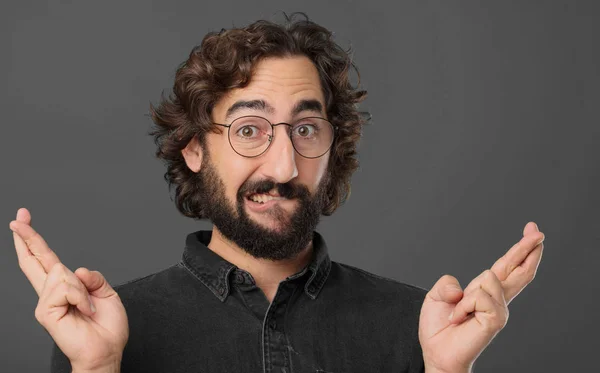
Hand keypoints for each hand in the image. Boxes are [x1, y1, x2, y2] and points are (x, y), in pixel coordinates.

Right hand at [10, 208, 127, 372]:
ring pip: (61, 273)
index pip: (44, 260)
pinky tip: (84, 310)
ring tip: (88, 306)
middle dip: (27, 237)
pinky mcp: (46, 311)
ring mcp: (46, 302)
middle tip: (19, 217)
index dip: (34, 241)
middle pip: (34, 260)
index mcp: (64, 287)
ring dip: (82, 289)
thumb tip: (77, 270)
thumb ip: (92, 277)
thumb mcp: (106, 293)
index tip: (23, 220)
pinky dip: (81, 297)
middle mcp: (51, 293)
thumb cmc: (106, 328)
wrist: (106, 350)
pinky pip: (66, 288)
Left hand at [418, 222, 544, 372]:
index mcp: (484, 291)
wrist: (437, 353)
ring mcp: (498, 310)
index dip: (519, 249)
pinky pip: (480, 296)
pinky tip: (460, 318)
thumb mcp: (436, 296)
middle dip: (528, 249)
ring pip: (488, 278)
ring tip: (458, 313)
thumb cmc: (439, 329)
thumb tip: (463, 288)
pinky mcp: (496, 319)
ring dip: (466, 295)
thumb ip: (448, 282)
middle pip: (519, 270)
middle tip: (539, 232)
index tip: (532, 231)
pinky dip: (464, 306)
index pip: (506, 266)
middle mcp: (496, 299)